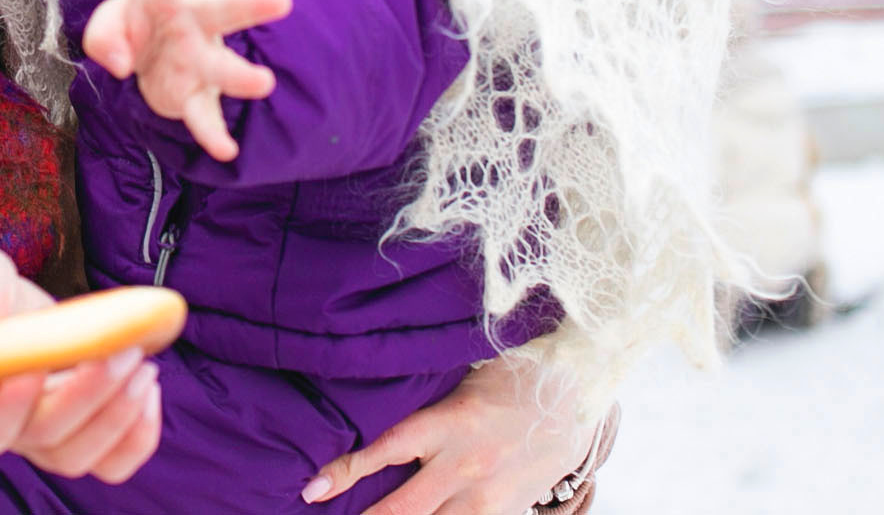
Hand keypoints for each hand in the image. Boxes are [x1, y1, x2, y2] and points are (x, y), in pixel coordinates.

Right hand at [0, 242, 163, 482]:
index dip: (13, 407)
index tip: (37, 367)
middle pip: (44, 438)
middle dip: (89, 396)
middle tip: (123, 349)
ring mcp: (34, 433)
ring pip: (78, 456)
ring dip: (119, 416)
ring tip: (143, 365)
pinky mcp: (71, 428)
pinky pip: (109, 461)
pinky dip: (137, 436)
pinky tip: (149, 386)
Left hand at [81, 0, 288, 161]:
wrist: (146, 57)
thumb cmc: (132, 26)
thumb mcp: (106, 25)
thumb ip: (103, 38)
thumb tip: (122, 65)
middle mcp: (195, 24)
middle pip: (225, 11)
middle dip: (251, 5)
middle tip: (282, 0)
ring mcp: (200, 60)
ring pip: (224, 66)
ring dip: (241, 76)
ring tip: (265, 83)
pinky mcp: (195, 96)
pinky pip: (206, 116)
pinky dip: (214, 134)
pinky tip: (226, 151)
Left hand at [299, 352, 603, 514]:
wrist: (572, 401)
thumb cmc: (506, 380)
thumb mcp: (460, 381)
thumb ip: (421, 404)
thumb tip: (365, 409)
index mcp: (449, 423)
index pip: (386, 451)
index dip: (346, 471)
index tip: (311, 490)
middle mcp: (464, 465)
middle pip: (402, 510)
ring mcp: (485, 498)